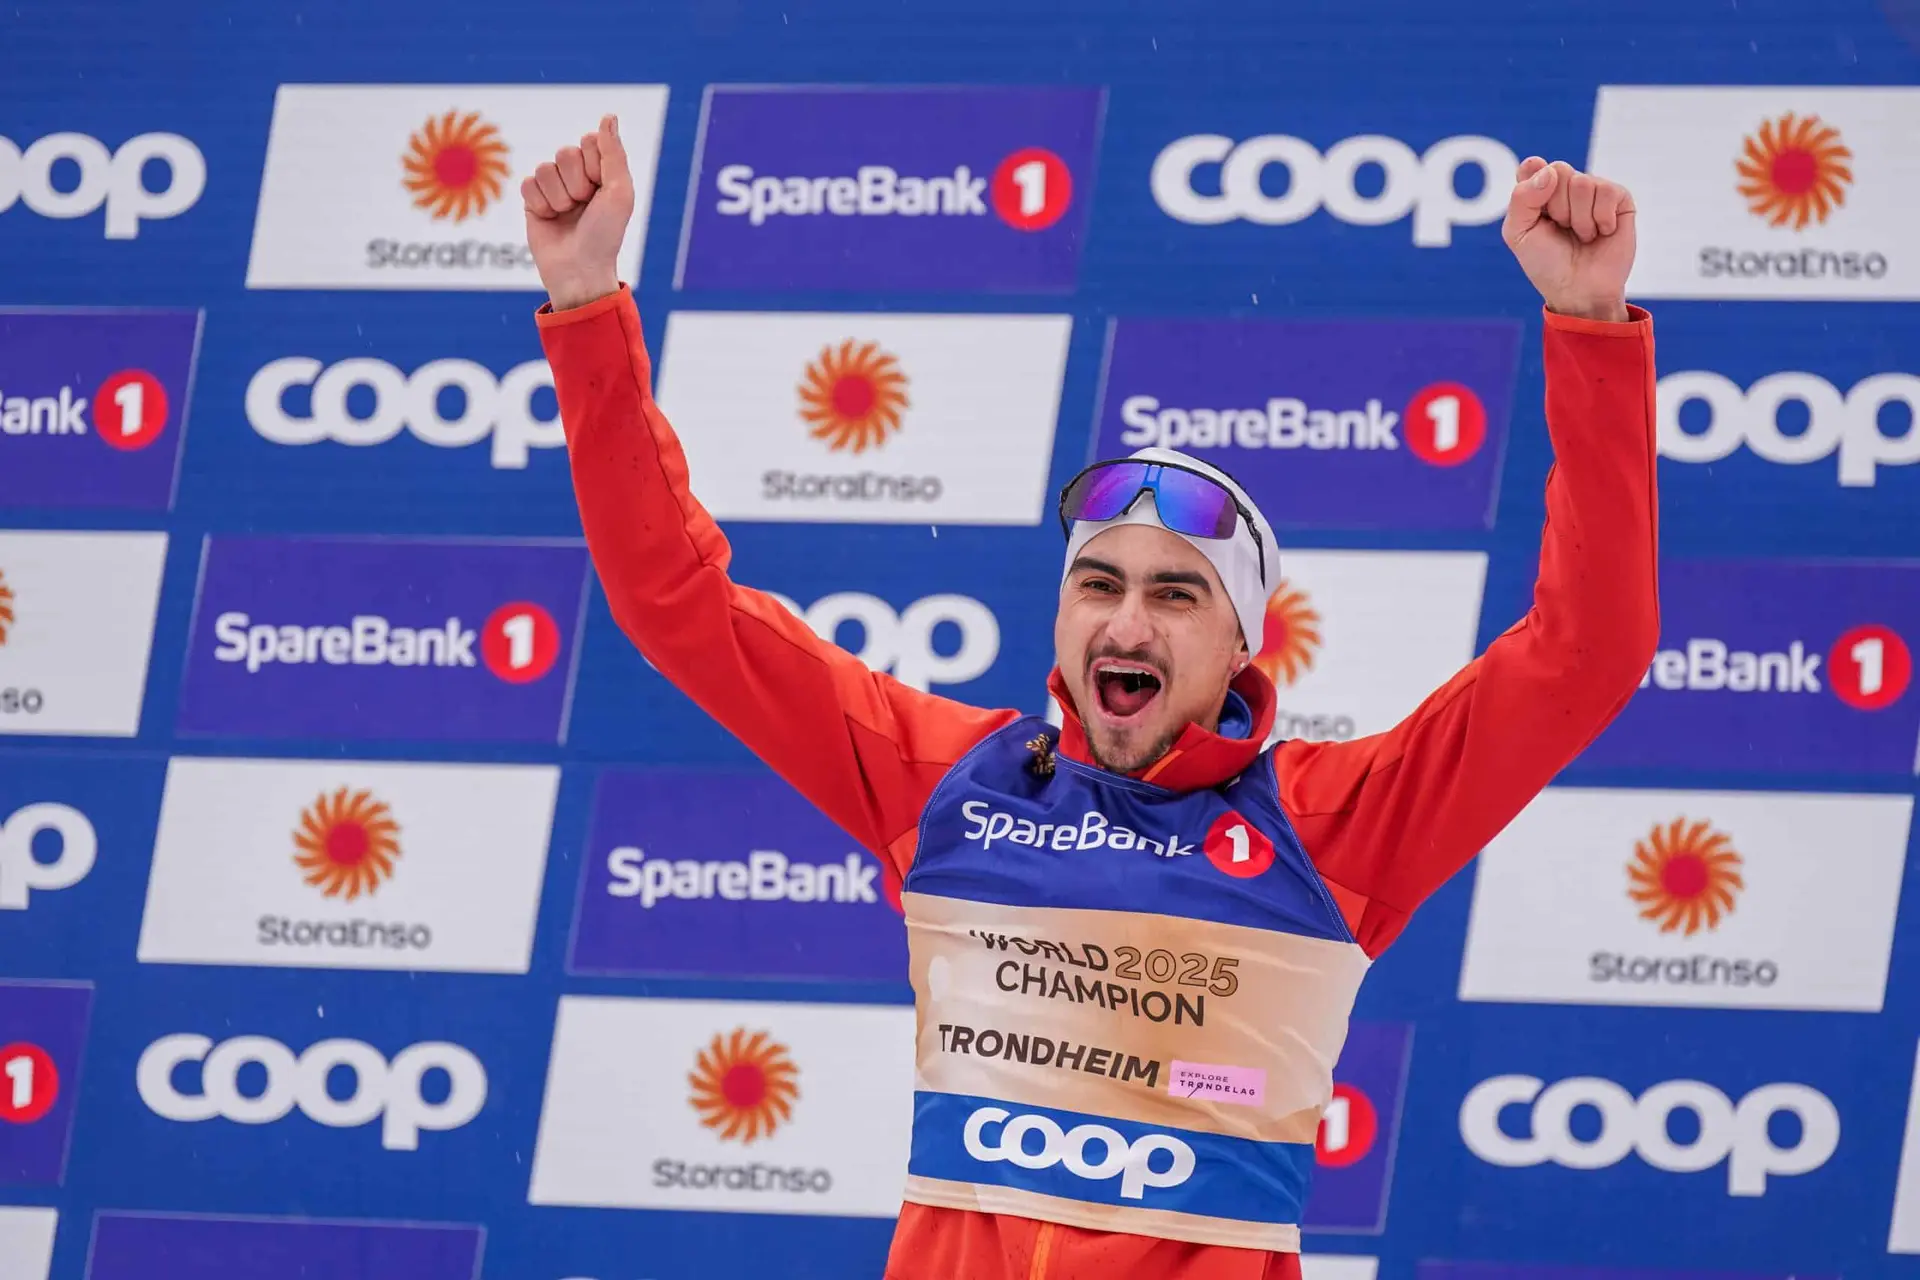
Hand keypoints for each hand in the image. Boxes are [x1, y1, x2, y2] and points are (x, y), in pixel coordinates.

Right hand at [522, 114, 632, 311]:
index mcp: (602, 169)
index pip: (589, 141)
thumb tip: (608, 115)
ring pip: (545, 168)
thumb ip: (613, 152)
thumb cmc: (605, 234)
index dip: (595, 166)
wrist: (578, 269)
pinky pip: (527, 183)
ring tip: (567, 216)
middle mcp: (578, 174)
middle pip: (565, 153)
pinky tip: (550, 219)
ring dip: (558, 197)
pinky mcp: (533, 199)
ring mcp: (554, 186)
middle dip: (576, 184)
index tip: (602, 191)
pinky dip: (540, 204)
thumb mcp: (619, 192)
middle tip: (584, 207)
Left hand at [1501, 157, 1635, 323]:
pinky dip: (1600, 218)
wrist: (1578, 290)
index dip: (1534, 182)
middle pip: (1559, 170)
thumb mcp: (1518, 233)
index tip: (1538, 209)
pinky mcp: (1619, 199)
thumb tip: (1551, 172)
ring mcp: (1594, 191)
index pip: (1533, 166)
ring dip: (1578, 218)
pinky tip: (1601, 232)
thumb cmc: (1546, 263)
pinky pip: (1608, 191)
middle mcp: (1566, 187)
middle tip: (1561, 229)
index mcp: (1539, 192)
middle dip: (1556, 207)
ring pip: (1583, 183)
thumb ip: (1522, 198)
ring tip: (1582, 235)